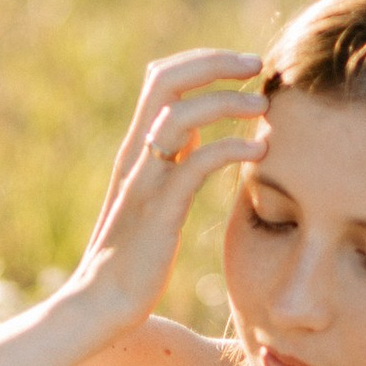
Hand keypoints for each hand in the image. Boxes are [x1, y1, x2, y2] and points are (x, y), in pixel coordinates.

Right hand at [72, 49, 269, 337]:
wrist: (101, 304)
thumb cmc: (133, 256)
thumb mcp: (151, 195)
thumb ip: (169, 160)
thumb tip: (195, 135)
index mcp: (135, 147)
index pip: (162, 77)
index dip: (203, 61)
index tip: (242, 67)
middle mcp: (135, 154)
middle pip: (167, 80)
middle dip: (216, 62)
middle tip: (257, 65)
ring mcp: (145, 179)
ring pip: (182, 114)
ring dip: (228, 101)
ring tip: (264, 106)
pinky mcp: (159, 209)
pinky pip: (196, 163)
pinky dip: (231, 147)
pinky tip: (259, 151)